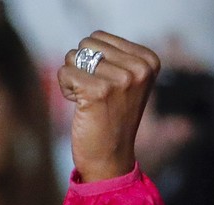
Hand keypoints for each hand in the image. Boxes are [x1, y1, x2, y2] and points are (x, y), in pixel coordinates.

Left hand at [58, 31, 160, 181]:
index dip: (92, 61)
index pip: (99, 37)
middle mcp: (139, 68)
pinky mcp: (99, 91)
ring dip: (73, 79)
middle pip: (86, 44)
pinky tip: (80, 106)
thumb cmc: (111, 119)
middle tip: (94, 94)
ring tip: (89, 101)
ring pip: (73, 57)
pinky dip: (65, 88)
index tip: (105, 86)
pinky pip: (64, 72)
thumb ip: (114, 58)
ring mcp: (121, 79)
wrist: (110, 158)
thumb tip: (89, 42)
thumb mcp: (126, 83)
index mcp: (149, 61)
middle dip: (81, 68)